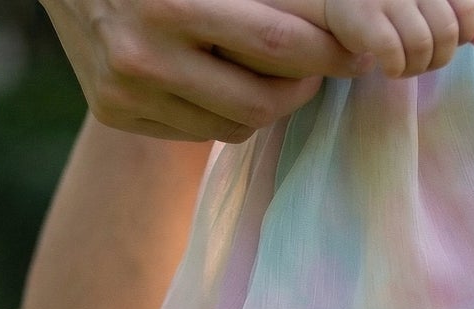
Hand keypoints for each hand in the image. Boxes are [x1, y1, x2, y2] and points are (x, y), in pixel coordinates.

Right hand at [39, 0, 367, 141]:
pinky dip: (220, 110)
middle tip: (322, 68)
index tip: (361, 51)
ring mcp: (123, 92)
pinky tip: (219, 80)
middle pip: (261, 102)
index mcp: (170, 4)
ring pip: (233, 127)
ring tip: (272, 72)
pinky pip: (196, 131)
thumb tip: (342, 26)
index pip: (279, 46)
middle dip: (303, 88)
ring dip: (265, 104)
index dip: (330, 53)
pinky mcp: (112, 113)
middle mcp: (141, 55)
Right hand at [321, 0, 473, 77]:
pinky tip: (389, 68)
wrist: (340, 2)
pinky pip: (394, 53)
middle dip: (439, 59)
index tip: (442, 42)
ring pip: (423, 45)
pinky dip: (396, 69)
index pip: (468, 9)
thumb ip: (460, 18)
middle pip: (447, 33)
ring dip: (417, 68)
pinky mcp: (365, 16)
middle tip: (421, 62)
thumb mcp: (429, 7)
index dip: (463, 35)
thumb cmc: (391, 7)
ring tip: (404, 67)